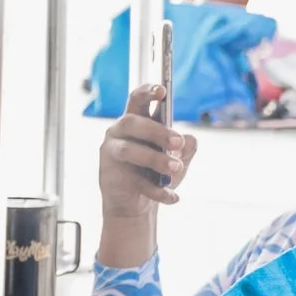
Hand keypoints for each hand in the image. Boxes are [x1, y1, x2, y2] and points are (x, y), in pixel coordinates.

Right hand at [99, 84, 195, 219]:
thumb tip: (186, 140)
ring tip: (175, 169)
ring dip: (155, 159)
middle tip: (177, 143)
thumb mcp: (178, 159)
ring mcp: (111, 151)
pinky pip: (134, 180)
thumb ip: (186, 147)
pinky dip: (157, 190)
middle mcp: (120, 131)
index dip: (148, 92)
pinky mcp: (108, 173)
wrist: (139, 205)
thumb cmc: (157, 174)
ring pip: (129, 150)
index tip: (162, 91)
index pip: (138, 99)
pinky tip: (173, 197)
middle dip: (157, 131)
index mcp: (138, 120)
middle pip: (133, 122)